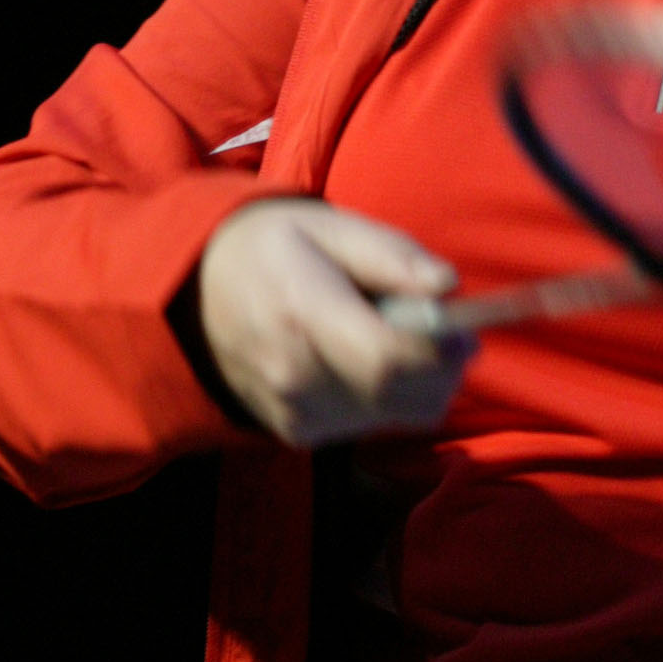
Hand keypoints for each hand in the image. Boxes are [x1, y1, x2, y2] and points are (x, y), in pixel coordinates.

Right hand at [195, 198, 472, 445]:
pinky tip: (367, 359)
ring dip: (418, 385)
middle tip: (451, 334)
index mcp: (302, 313)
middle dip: (443, 371)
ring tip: (399, 338)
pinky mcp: (296, 433)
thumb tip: (447, 286)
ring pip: (393, 417)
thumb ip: (392, 257)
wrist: (197, 290)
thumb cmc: (276, 247)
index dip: (441, 352)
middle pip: (400, 398)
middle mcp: (293, 375)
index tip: (465, 331)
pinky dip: (388, 398)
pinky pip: (370, 424)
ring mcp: (292, 412)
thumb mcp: (332, 227)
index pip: (387, 359)